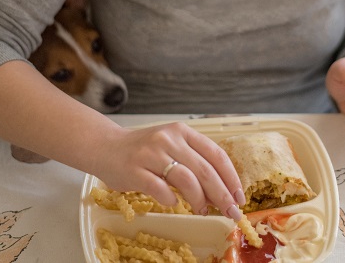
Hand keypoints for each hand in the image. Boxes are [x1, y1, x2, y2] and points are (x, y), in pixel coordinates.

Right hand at [95, 121, 245, 220]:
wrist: (105, 147)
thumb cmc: (142, 150)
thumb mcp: (171, 147)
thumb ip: (194, 163)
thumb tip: (222, 193)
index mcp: (183, 132)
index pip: (216, 154)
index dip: (231, 177)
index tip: (239, 196)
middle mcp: (169, 140)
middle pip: (205, 170)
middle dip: (222, 195)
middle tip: (231, 212)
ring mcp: (152, 154)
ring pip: (187, 180)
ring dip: (200, 200)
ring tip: (202, 210)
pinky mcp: (135, 170)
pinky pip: (160, 189)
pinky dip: (171, 200)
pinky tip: (173, 204)